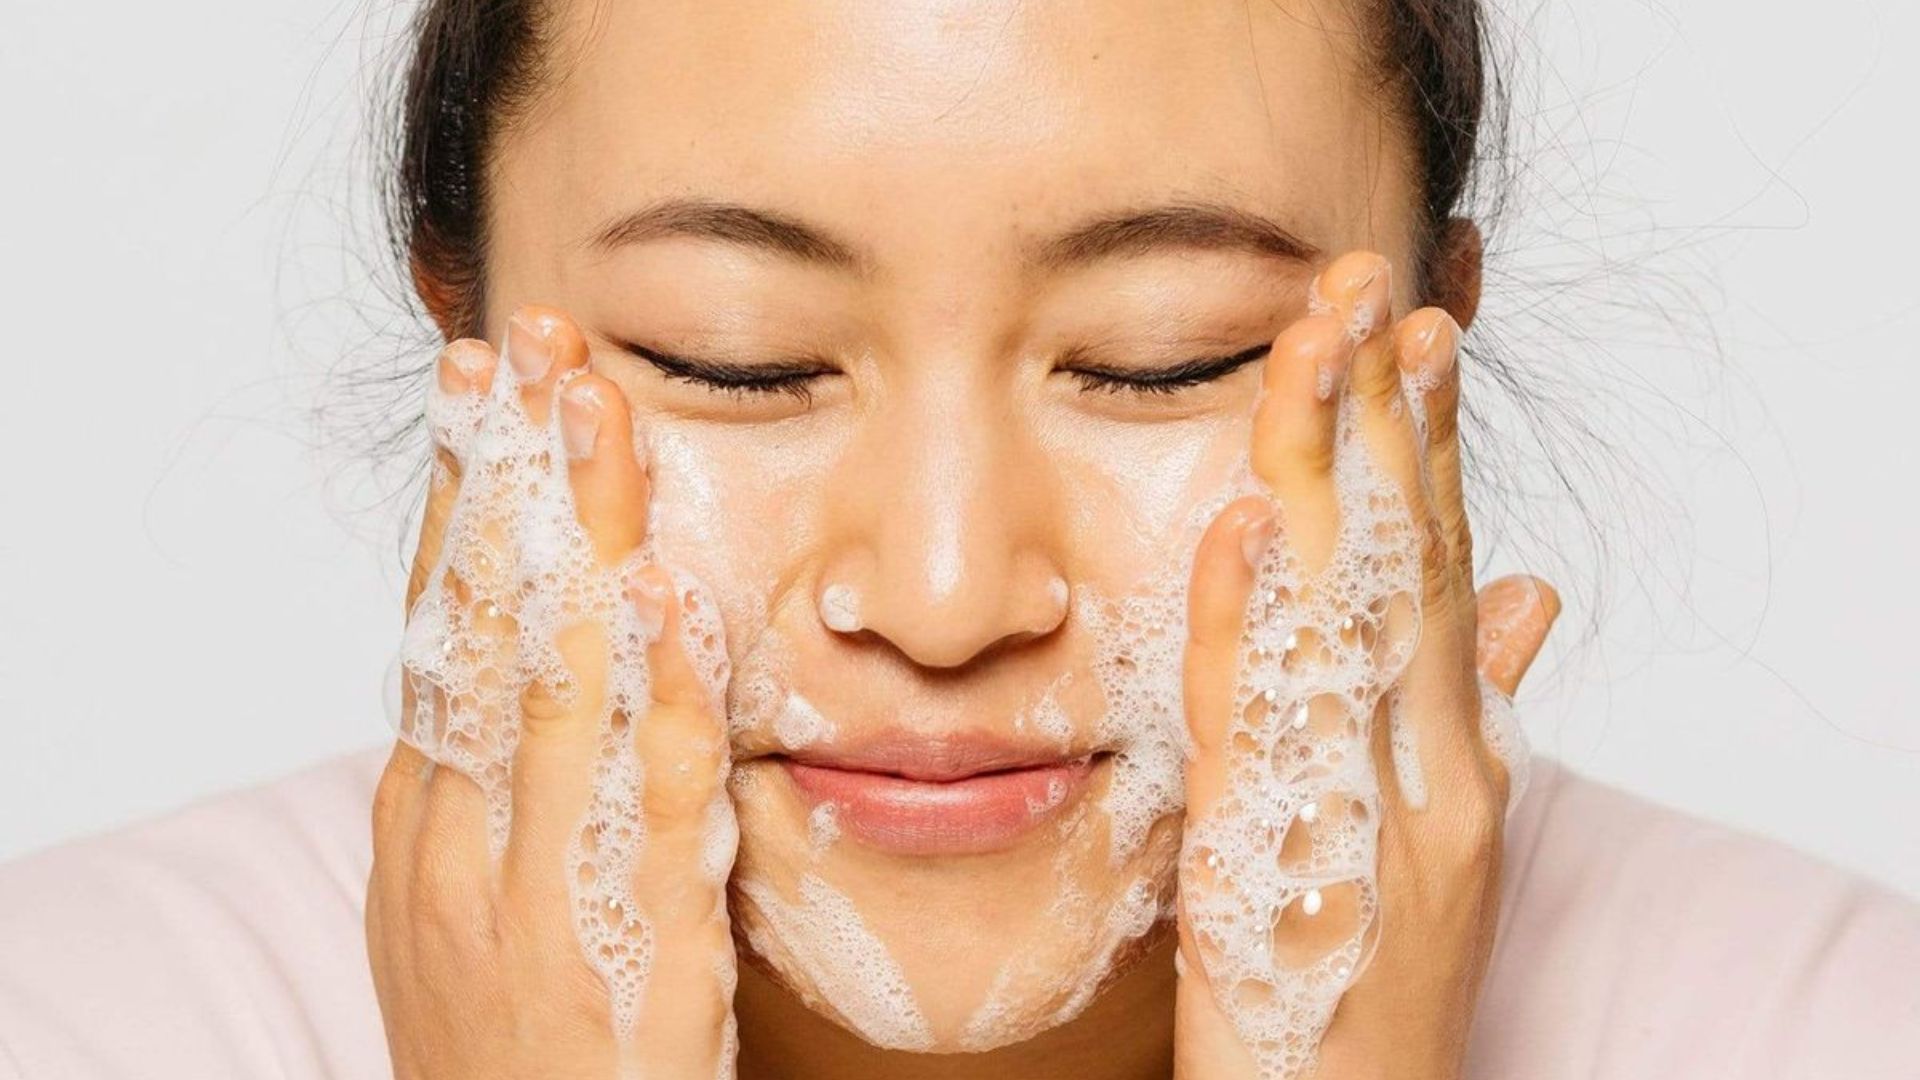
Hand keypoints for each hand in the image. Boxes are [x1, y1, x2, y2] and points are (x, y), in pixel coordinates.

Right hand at [367, 309, 739, 1078]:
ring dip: (583, 543)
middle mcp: (465, 844)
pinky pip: (647, 808)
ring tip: (599, 417)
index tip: (483, 389)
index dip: (467, 503)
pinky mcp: (629, 952)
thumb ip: (506, 795)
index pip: (441, 631)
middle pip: (486, 630)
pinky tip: (676, 606)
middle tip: (531, 348)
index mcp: (428, 825)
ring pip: (556, 690)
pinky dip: (661, 701)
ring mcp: (538, 895)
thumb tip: (550, 670)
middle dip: (511, 480)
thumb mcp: (478, 910)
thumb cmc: (519, 1055)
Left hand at [1173, 253, 1559, 1078]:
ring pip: (1344, 613)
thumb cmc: (1372, 974)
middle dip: (1386, 415)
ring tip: (1319, 346)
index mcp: (1452, 743)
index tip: (1412, 327)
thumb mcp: (1442, 829)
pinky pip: (1253, 727)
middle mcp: (1427, 764)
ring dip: (1327, 474)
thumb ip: (1477, 703)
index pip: (1438, 562)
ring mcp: (1367, 811)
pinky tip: (1236, 532)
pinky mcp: (1285, 863)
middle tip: (1369, 281)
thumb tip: (1526, 591)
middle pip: (1402, 560)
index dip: (1426, 442)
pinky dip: (1245, 626)